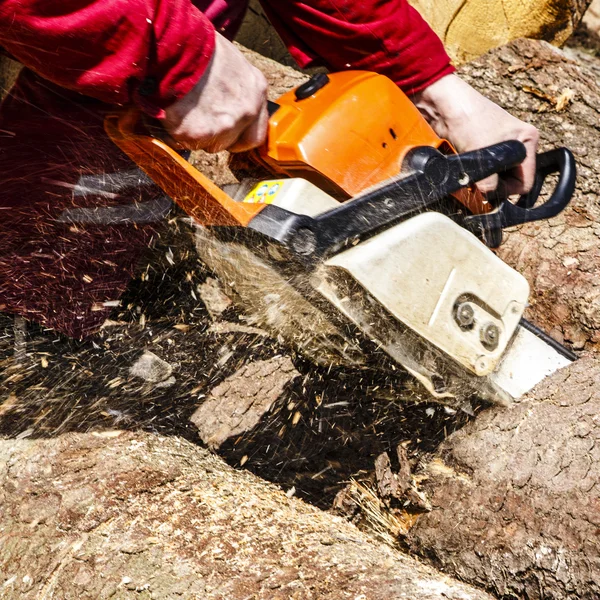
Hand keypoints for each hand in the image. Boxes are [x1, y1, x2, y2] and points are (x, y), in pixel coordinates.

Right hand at [163, 33, 268, 152]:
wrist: (173, 44)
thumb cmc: (196, 43)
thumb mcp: (227, 58)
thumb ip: (232, 83)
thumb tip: (221, 93)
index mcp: (256, 89)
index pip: (257, 131)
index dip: (240, 135)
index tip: (228, 133)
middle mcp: (247, 110)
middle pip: (233, 141)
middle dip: (218, 138)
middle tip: (200, 124)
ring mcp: (225, 125)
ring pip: (211, 144)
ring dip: (197, 135)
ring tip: (182, 111)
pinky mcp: (200, 133)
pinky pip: (187, 141)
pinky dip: (177, 133)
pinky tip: (171, 113)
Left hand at [411, 74, 538, 195]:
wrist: (444, 106)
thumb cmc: (469, 119)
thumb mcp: (483, 155)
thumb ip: (489, 182)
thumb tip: (487, 198)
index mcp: (527, 141)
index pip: (525, 182)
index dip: (507, 191)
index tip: (488, 191)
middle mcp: (517, 145)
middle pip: (510, 181)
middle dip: (494, 186)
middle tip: (477, 184)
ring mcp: (499, 148)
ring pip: (495, 178)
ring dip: (482, 181)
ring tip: (470, 174)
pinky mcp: (482, 151)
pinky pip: (483, 172)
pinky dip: (475, 175)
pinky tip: (465, 170)